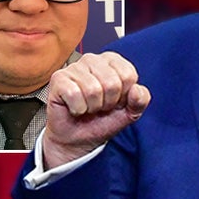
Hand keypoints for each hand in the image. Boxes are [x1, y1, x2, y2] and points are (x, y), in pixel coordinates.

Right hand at [41, 52, 150, 168]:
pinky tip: (75, 107)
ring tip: (87, 107)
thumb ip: (140, 101)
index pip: (128, 75)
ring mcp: (74, 67)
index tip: (115, 101)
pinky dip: (77, 108)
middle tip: (100, 106)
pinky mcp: (58, 78)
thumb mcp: (128, 113)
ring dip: (92, 107)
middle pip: (112, 83)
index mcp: (112, 61)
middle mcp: (93, 60)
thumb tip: (136, 89)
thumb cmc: (100, 121)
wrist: (77, 139)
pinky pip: (74, 94)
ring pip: (93, 89)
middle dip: (108, 103)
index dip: (123, 96)